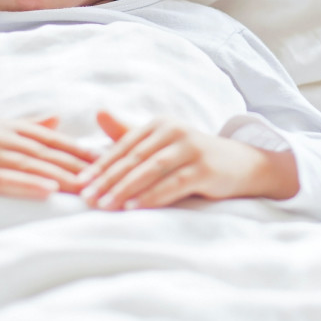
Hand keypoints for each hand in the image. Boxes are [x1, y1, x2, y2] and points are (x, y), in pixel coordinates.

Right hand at [0, 116, 96, 241]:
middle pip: (47, 152)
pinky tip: (48, 192)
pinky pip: (2, 181)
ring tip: (88, 187)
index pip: (53, 139)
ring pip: (30, 166)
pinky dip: (27, 185)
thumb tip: (58, 120)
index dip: (80, 150)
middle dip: (78, 166)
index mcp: (7, 126)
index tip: (108, 161)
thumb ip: (24, 126)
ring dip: (61, 177)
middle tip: (107, 179)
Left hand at [78, 112, 298, 210]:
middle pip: (134, 157)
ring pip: (151, 170)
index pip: (124, 145)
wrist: (241, 165)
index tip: (78, 183)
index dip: (100, 165)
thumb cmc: (193, 157)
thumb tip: (98, 113)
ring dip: (126, 188)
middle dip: (107, 179)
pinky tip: (136, 207)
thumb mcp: (162, 143)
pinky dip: (153, 196)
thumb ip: (129, 133)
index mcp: (160, 124)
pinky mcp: (205, 168)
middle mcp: (175, 131)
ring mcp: (192, 149)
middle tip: (85, 197)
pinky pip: (174, 184)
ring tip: (105, 205)